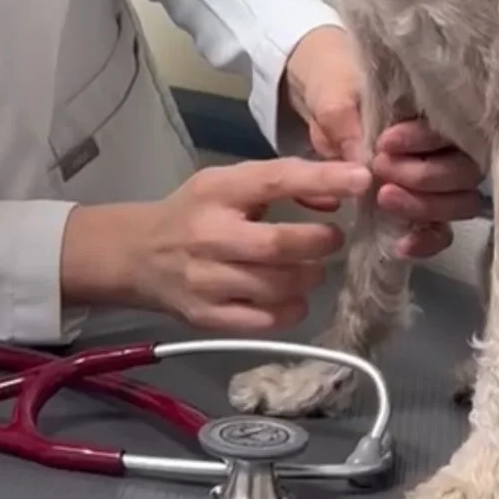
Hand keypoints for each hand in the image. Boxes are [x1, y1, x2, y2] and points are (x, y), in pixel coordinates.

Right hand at [60, 156, 369, 332]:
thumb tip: (338, 191)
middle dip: (320, 243)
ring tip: (312, 267)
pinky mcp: (207, 318)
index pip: (275, 180)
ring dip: (309, 276)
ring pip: (277, 286)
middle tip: (333, 240)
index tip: (361, 178)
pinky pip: (264, 320)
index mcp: (217, 191)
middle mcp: (209, 235)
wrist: (136, 255)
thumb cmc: (193, 212)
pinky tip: (293, 296)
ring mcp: (206, 281)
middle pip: (280, 245)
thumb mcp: (228, 184)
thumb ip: (280, 183)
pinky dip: (290, 310)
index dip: (322, 178)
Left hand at [282, 26, 485, 257]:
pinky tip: (401, 244)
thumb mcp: (336, 97)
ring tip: (384, 199)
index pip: (452, 129)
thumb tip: (365, 163)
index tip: (385, 142)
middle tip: (381, 170)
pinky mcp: (424, 205)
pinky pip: (441, 230)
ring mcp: (439, 176)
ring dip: (425, 207)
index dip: (424, 140)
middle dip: (424, 176)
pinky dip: (427, 240)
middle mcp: (448, 143)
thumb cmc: (336, 86)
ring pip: (459, 202)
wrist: (324, 100)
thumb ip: (349, 124)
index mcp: (435, 107)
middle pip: (464, 171)